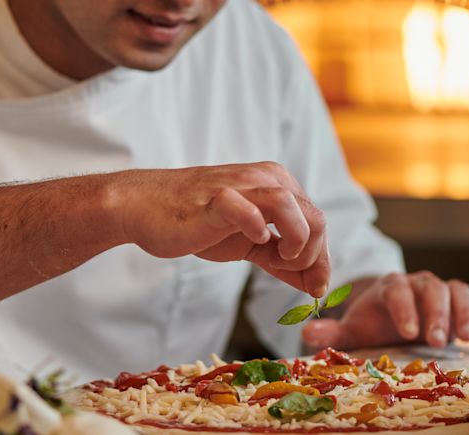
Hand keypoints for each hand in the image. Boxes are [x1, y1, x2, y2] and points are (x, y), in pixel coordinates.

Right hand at [108, 162, 329, 297]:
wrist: (146, 207)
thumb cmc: (199, 223)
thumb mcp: (249, 244)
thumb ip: (282, 261)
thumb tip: (315, 286)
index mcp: (278, 186)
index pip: (318, 222)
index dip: (323, 260)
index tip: (316, 289)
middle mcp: (265, 180)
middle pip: (315, 217)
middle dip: (314, 257)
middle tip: (296, 280)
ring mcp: (240, 187)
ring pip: (290, 204)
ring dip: (296, 239)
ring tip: (282, 260)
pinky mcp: (215, 199)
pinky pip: (244, 206)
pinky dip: (257, 225)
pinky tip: (256, 239)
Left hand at [300, 272, 468, 352]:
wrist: (394, 316)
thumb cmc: (374, 323)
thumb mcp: (353, 330)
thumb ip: (332, 334)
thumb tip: (306, 335)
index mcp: (390, 287)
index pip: (398, 290)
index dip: (404, 309)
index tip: (409, 333)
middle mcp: (419, 284)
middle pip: (433, 288)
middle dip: (437, 313)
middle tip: (437, 340)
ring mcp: (443, 292)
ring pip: (460, 291)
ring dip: (465, 314)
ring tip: (467, 341)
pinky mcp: (463, 305)